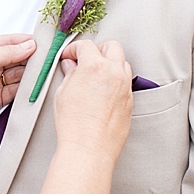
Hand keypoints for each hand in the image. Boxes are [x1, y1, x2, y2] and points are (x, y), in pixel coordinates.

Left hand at [0, 34, 35, 143]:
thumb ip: (6, 53)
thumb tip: (27, 45)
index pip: (10, 41)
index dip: (26, 42)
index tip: (44, 43)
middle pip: (17, 58)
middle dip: (31, 58)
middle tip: (48, 58)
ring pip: (19, 74)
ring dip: (30, 74)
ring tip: (43, 72)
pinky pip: (17, 91)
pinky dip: (26, 89)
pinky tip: (34, 85)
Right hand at [54, 40, 132, 162]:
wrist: (89, 148)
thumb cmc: (74, 124)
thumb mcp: (63, 93)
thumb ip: (70, 74)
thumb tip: (71, 67)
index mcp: (95, 66)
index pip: (86, 46)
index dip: (74, 49)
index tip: (69, 57)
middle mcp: (114, 73)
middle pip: (112, 47)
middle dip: (97, 49)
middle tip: (85, 59)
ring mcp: (125, 87)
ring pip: (123, 63)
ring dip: (110, 63)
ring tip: (95, 75)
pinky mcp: (130, 101)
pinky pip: (125, 82)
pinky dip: (116, 80)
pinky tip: (103, 90)